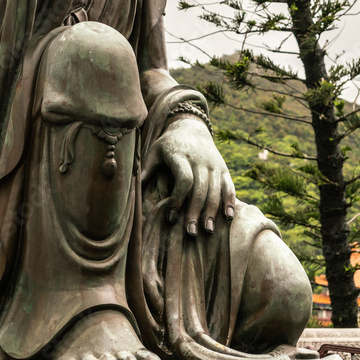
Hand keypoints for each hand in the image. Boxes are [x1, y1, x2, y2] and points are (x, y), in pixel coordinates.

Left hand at [141, 116, 235, 234]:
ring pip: (215, 190)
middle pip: (200, 189)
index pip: (184, 179)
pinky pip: (228, 185)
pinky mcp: (223, 168)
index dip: (178, 199)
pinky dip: (229, 201)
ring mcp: (213, 164)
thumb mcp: (153, 152)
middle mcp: (199, 160)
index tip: (171, 217)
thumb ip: (145, 171)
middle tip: (190, 233)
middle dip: (195, 212)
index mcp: (179, 155)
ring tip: (208, 231)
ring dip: (212, 212)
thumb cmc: (167, 145)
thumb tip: (130, 194)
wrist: (190, 126)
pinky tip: (228, 216)